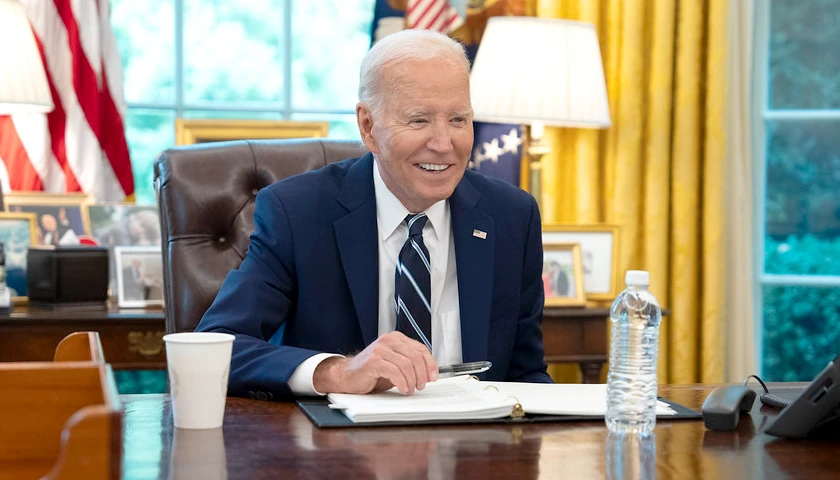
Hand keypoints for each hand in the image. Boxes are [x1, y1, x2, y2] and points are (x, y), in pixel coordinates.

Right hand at [313, 332, 437, 394]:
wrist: (347, 376)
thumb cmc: (372, 372)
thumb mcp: (395, 365)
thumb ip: (410, 364)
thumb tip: (429, 373)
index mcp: (396, 339)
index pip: (420, 349)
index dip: (430, 364)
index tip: (433, 377)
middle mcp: (388, 340)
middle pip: (415, 356)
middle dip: (422, 374)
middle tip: (421, 386)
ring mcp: (380, 350)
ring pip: (406, 364)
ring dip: (412, 380)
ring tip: (410, 389)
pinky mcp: (373, 361)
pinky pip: (394, 371)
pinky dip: (402, 382)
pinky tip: (403, 389)